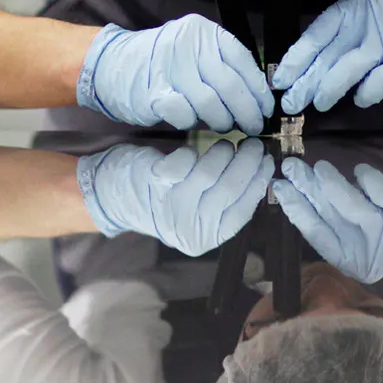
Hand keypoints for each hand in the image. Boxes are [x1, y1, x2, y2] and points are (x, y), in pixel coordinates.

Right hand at [77, 14, 274, 133]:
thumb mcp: (195, 52)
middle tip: (253, 125)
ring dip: (223, 121)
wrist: (113, 64)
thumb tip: (255, 96)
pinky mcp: (155, 91)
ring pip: (211, 103)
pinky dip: (193, 123)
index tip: (266, 108)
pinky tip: (195, 122)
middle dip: (247, 111)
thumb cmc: (161, 63)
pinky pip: (186, 114)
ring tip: (225, 126)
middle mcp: (189, 45)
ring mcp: (170, 67)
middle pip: (231, 85)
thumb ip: (222, 67)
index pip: (244, 62)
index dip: (258, 90)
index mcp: (205, 32)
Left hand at [78, 139, 273, 255]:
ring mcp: (172, 206)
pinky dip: (192, 152)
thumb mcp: (197, 212)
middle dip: (247, 163)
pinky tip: (193, 150)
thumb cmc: (162, 202)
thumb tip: (259, 174)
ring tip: (227, 144)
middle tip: (254, 145)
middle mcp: (189, 227)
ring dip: (224, 154)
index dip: (258, 183)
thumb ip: (224, 202)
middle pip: (229, 190)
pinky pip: (186, 162)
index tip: (267, 162)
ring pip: (210, 174)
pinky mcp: (157, 184)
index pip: (242, 210)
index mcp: (205, 238)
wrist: (115, 198)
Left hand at [271, 0, 382, 113]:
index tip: (280, 80)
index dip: (296, 59)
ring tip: (318, 104)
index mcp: (354, 6)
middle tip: (290, 103)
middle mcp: (368, 18)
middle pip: (329, 53)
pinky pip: (375, 83)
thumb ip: (336, 46)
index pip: (317, 33)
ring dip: (328, 89)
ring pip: (348, 68)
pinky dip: (365, 95)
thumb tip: (300, 74)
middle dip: (306, 81)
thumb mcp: (363, 31)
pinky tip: (361, 100)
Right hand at [271, 157, 382, 283]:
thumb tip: (293, 187)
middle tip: (289, 167)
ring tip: (319, 166)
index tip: (278, 187)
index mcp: (352, 261)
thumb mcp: (359, 225)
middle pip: (329, 219)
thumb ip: (332, 215)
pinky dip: (365, 177)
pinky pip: (377, 190)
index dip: (296, 210)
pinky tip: (360, 170)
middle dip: (305, 190)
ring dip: (331, 184)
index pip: (317, 235)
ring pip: (351, 208)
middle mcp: (368, 253)